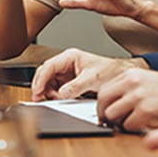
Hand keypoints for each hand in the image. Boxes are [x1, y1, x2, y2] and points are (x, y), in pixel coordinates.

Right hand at [30, 48, 146, 100]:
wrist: (120, 75)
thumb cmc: (109, 71)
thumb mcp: (93, 78)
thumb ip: (77, 86)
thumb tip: (62, 93)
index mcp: (70, 57)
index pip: (49, 66)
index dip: (40, 79)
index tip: (37, 91)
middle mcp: (65, 64)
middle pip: (45, 74)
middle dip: (41, 86)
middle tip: (39, 99)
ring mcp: (66, 73)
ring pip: (48, 82)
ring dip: (48, 92)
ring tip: (57, 99)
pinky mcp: (68, 82)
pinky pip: (56, 88)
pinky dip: (55, 95)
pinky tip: (61, 99)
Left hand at [96, 68, 157, 131]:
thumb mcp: (148, 81)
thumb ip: (129, 89)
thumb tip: (112, 104)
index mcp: (131, 75)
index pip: (103, 91)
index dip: (103, 106)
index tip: (106, 113)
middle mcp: (132, 83)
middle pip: (103, 103)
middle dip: (106, 116)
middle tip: (114, 123)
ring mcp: (138, 97)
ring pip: (113, 116)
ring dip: (120, 123)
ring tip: (132, 124)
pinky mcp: (146, 112)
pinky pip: (128, 126)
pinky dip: (134, 129)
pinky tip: (144, 126)